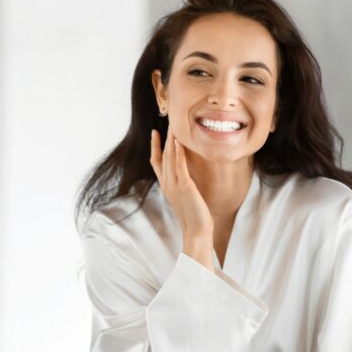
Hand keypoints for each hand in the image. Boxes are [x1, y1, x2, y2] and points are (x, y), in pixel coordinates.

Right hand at [150, 128, 214, 268]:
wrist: (196, 230)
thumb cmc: (193, 216)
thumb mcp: (185, 197)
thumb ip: (182, 185)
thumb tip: (186, 177)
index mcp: (165, 185)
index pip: (156, 161)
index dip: (155, 146)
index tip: (155, 132)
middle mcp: (167, 183)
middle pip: (163, 155)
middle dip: (165, 137)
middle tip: (168, 121)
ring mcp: (174, 184)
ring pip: (170, 157)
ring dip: (171, 140)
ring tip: (173, 125)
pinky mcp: (184, 185)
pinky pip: (179, 165)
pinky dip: (178, 152)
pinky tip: (178, 141)